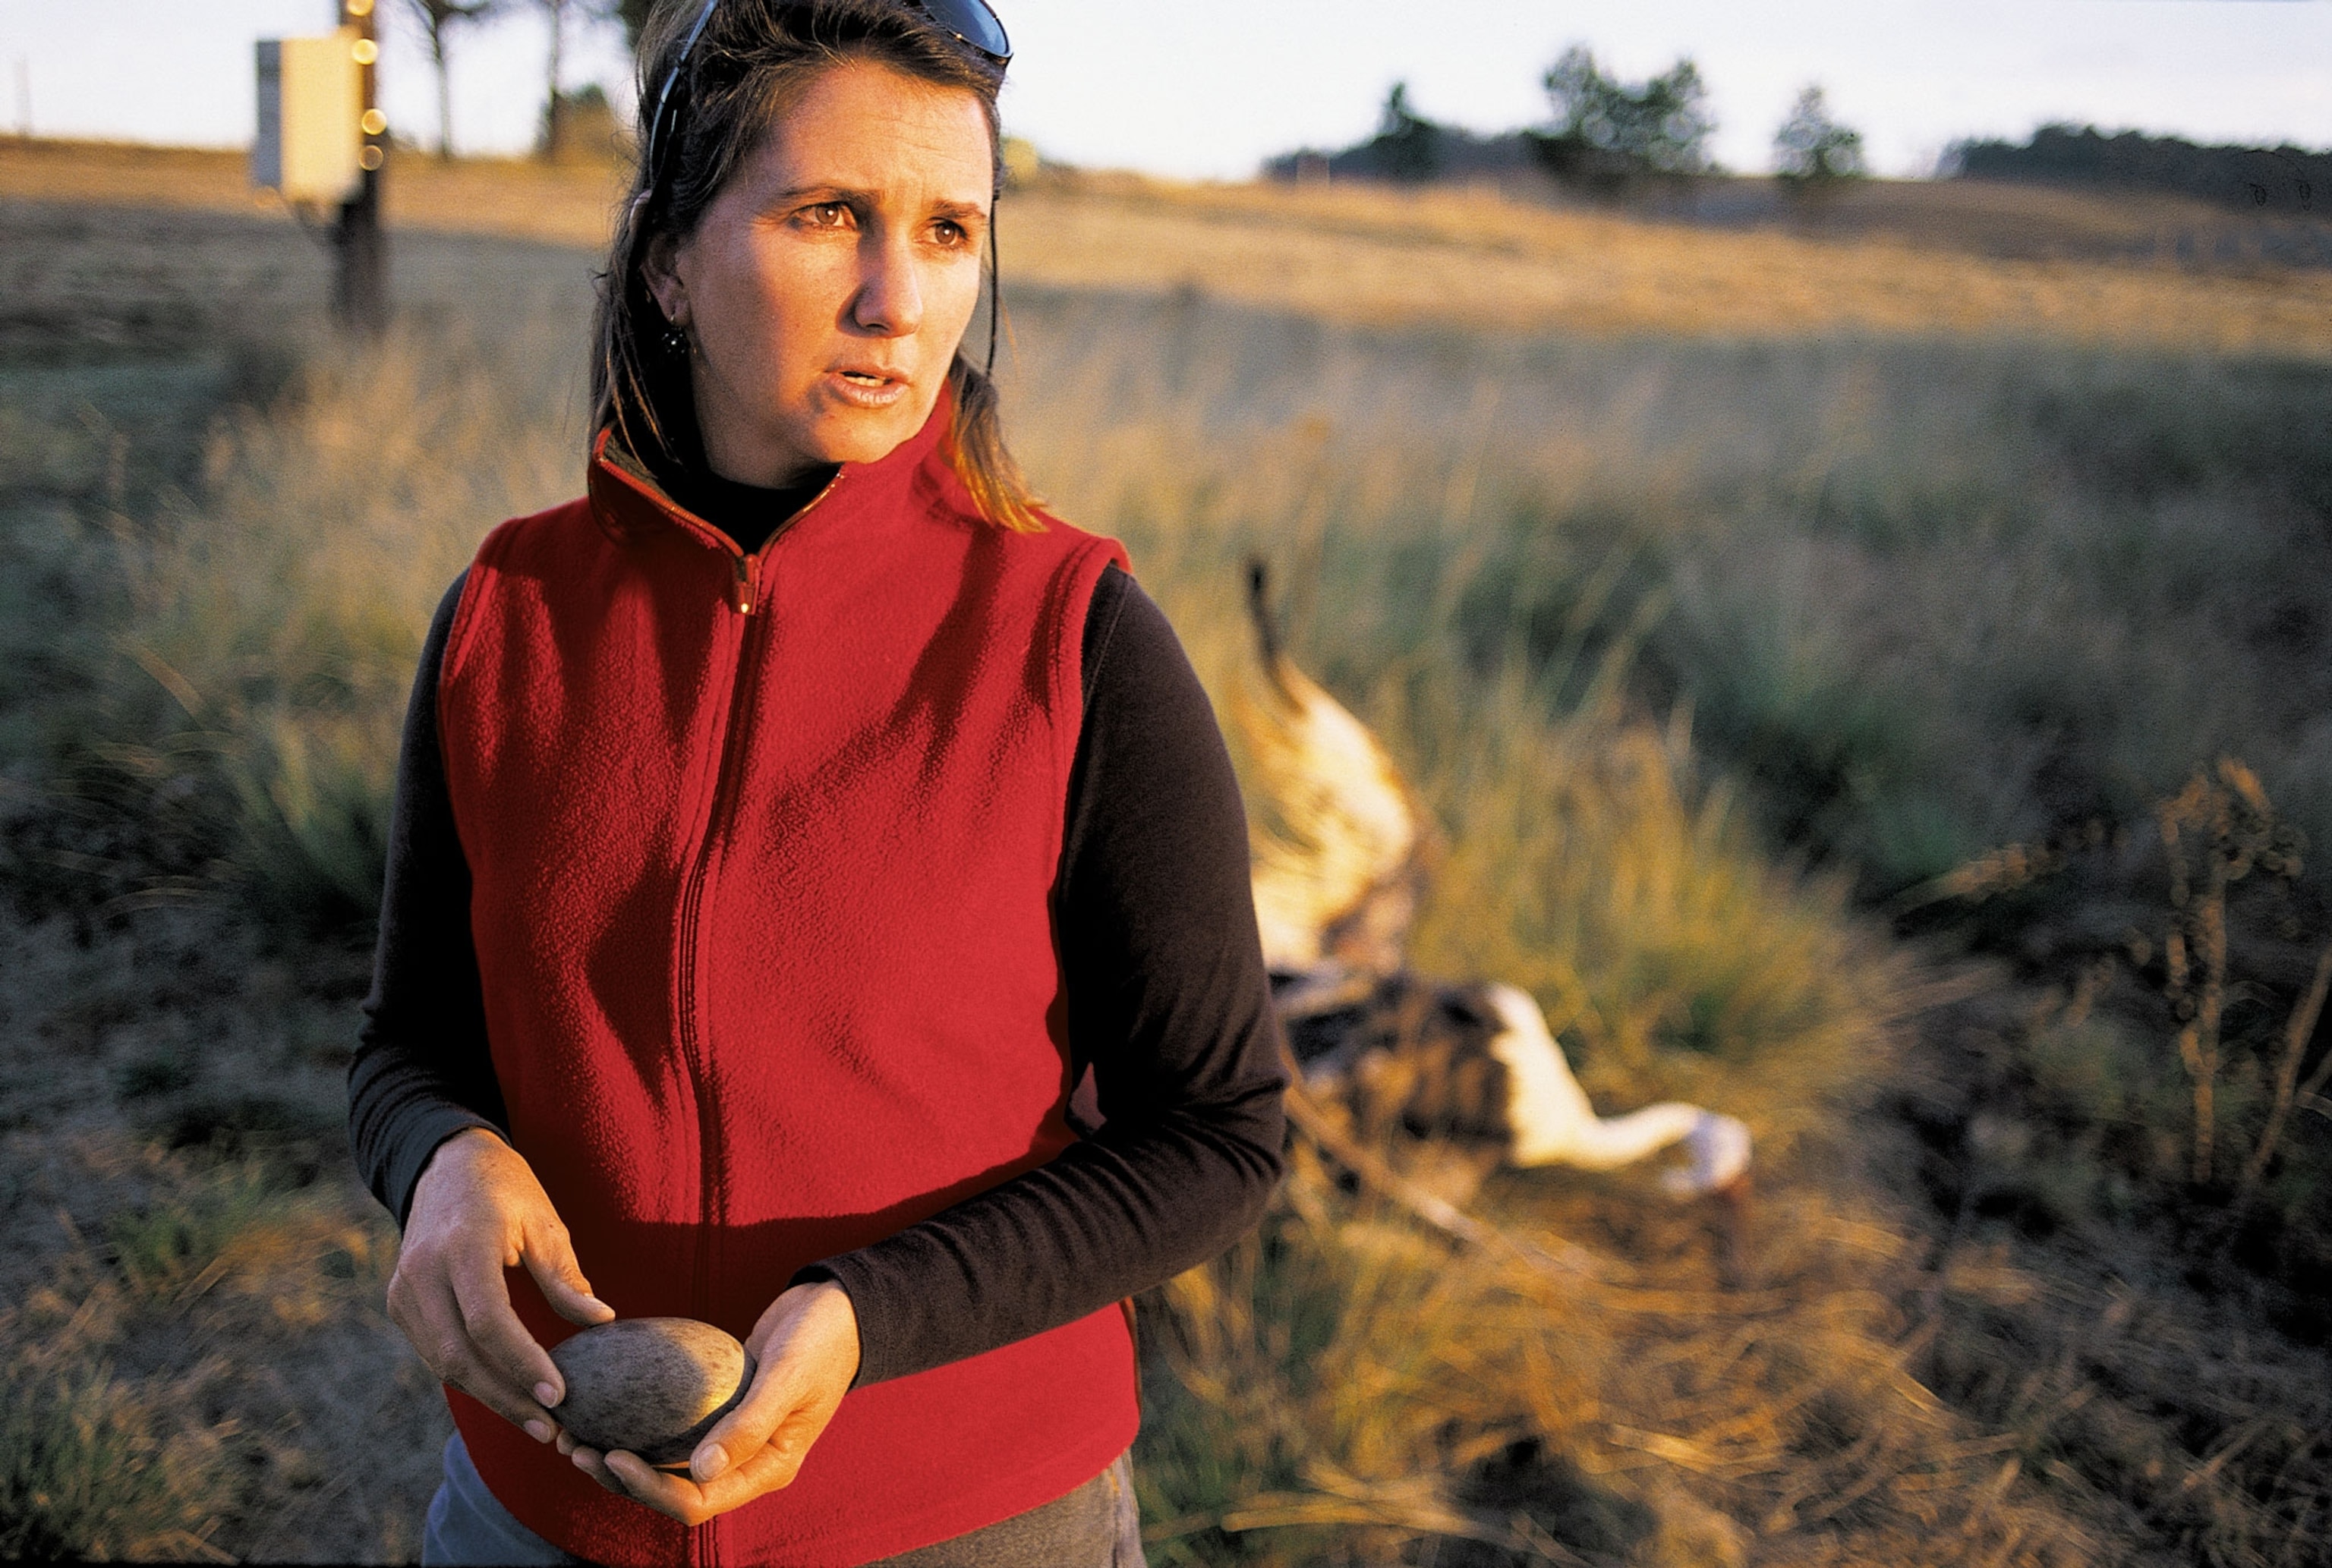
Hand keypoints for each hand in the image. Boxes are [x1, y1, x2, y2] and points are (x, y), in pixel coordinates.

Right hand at [386, 1128, 615, 1444]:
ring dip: (490, 1397)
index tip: (561, 1395)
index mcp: (463, 1243)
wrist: (446, 1165)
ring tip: (538, 1422)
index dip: (523, 1363)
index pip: (489, 1320)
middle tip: (553, 1429)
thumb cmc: (507, 1190)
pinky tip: (508, 1395)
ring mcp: (403, 1289)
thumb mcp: (544, 1221)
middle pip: (459, 1354)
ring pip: (443, 1363)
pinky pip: (434, 1353)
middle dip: (507, 1398)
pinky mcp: (398, 1304)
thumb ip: (566, 1277)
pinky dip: (471, 1377)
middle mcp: (422, 1270)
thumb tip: (602, 1322)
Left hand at [559, 1280, 860, 1524]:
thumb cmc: (821, 1339)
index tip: (611, 1453)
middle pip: (674, 1493)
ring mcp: (732, 1442)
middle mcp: (747, 1464)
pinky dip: (638, 1429)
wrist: (840, 1308)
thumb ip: (749, 1424)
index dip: (650, 1487)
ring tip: (577, 1435)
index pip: (699, 1502)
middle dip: (622, 1479)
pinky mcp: (719, 1415)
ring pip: (667, 1468)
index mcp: (769, 1467)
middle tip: (576, 1446)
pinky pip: (673, 1434)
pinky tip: (606, 1411)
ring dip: (621, 1459)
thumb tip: (699, 1473)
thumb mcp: (788, 1375)